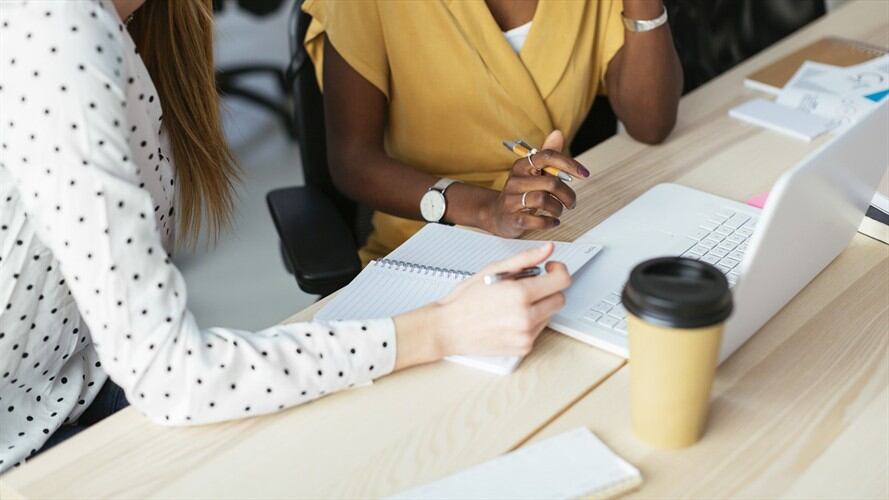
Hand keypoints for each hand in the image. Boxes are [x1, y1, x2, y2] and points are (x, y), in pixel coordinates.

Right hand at [434, 243, 570, 356]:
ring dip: (539, 306)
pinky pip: (538, 330)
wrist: (448, 328)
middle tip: (529, 286)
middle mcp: (526, 317)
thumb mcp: (493, 270)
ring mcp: (526, 335)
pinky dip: (530, 322)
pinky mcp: (523, 348)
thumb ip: (525, 259)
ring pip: (550, 315)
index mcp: (520, 294)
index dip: (559, 271)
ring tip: (514, 303)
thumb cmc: (465, 300)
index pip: (561, 281)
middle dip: (549, 289)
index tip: (550, 269)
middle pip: (560, 299)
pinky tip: (510, 318)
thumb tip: (547, 249)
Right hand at [483, 130, 589, 237]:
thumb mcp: (533, 173)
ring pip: (543, 200)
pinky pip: (535, 220)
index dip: (569, 164)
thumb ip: (547, 155)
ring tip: (558, 212)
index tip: (585, 174)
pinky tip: (553, 222)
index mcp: (522, 166)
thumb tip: (557, 133)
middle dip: (567, 194)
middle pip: (550, 183)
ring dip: (558, 208)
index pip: (547, 157)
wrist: (496, 214)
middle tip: (571, 203)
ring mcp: (511, 200)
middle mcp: (515, 180)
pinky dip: (549, 222)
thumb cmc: (521, 192)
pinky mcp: (511, 218)